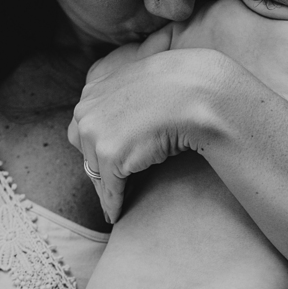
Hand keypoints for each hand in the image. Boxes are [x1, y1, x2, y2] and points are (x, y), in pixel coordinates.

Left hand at [67, 48, 230, 223]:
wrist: (202, 94)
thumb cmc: (187, 84)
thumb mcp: (150, 73)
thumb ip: (131, 86)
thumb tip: (138, 74)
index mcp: (95, 84)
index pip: (86, 123)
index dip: (97, 144)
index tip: (107, 162)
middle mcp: (86, 106)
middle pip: (84, 148)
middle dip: (97, 166)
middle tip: (110, 186)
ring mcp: (95, 130)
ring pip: (96, 171)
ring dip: (107, 187)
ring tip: (117, 203)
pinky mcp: (108, 156)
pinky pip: (109, 189)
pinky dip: (114, 204)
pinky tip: (119, 214)